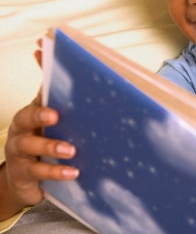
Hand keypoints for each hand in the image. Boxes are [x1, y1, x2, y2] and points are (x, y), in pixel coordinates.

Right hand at [3, 94, 78, 211]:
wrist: (30, 182)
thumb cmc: (50, 148)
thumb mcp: (59, 131)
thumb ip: (73, 118)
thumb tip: (104, 101)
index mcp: (33, 114)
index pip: (38, 99)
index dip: (45, 92)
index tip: (56, 87)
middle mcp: (21, 129)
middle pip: (25, 118)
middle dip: (39, 115)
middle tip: (55, 116)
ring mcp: (17, 151)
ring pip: (28, 145)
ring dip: (50, 146)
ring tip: (71, 151)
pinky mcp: (20, 173)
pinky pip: (36, 171)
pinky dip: (55, 171)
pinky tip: (73, 172)